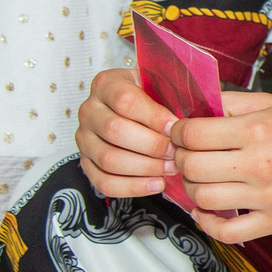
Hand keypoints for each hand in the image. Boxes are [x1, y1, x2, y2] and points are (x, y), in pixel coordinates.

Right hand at [76, 67, 178, 198]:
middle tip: (176, 152)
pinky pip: (104, 181)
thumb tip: (187, 121)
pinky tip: (157, 184)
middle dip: (152, 146)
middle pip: (115, 130)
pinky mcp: (86, 162)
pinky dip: (133, 187)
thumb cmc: (153, 96)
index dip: (154, 117)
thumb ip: (171, 95)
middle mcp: (89, 110)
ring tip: (171, 168)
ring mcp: (84, 138)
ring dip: (145, 168)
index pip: (125, 100)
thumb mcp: (161, 85)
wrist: (135, 108)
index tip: (176, 128)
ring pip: (108, 159)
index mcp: (106, 84)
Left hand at [170, 91, 271, 242]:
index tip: (181, 133)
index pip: (193, 134)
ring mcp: (267, 196)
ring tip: (202, 179)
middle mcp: (260, 163)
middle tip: (188, 155)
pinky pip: (226, 231)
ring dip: (192, 188)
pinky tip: (207, 210)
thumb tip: (191, 111)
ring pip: (202, 198)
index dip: (177, 132)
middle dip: (182, 158)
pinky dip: (206, 223)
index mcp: (258, 129)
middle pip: (192, 166)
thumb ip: (230, 104)